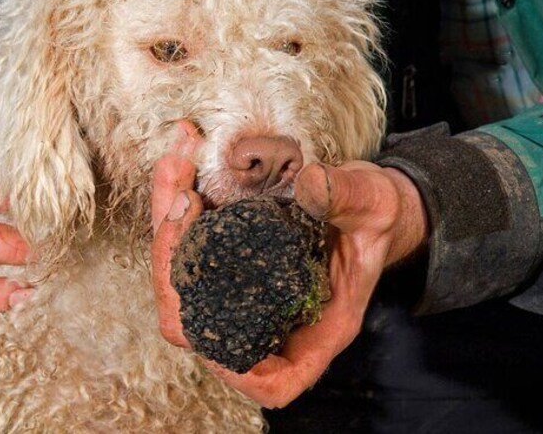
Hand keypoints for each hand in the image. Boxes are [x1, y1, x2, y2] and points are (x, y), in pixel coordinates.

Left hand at [150, 133, 427, 407]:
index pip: (273, 380)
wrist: (361, 197)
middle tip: (181, 196)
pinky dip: (177, 203)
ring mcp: (241, 286)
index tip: (210, 327)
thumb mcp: (374, 204)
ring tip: (175, 165)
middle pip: (199, 320)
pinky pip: (187, 243)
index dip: (236, 370)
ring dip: (168, 221)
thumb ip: (348, 198)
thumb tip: (312, 184)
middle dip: (175, 257)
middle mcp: (269, 315)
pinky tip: (181, 162)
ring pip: (183, 276)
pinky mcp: (225, 255)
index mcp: (316, 327)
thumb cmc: (375, 215)